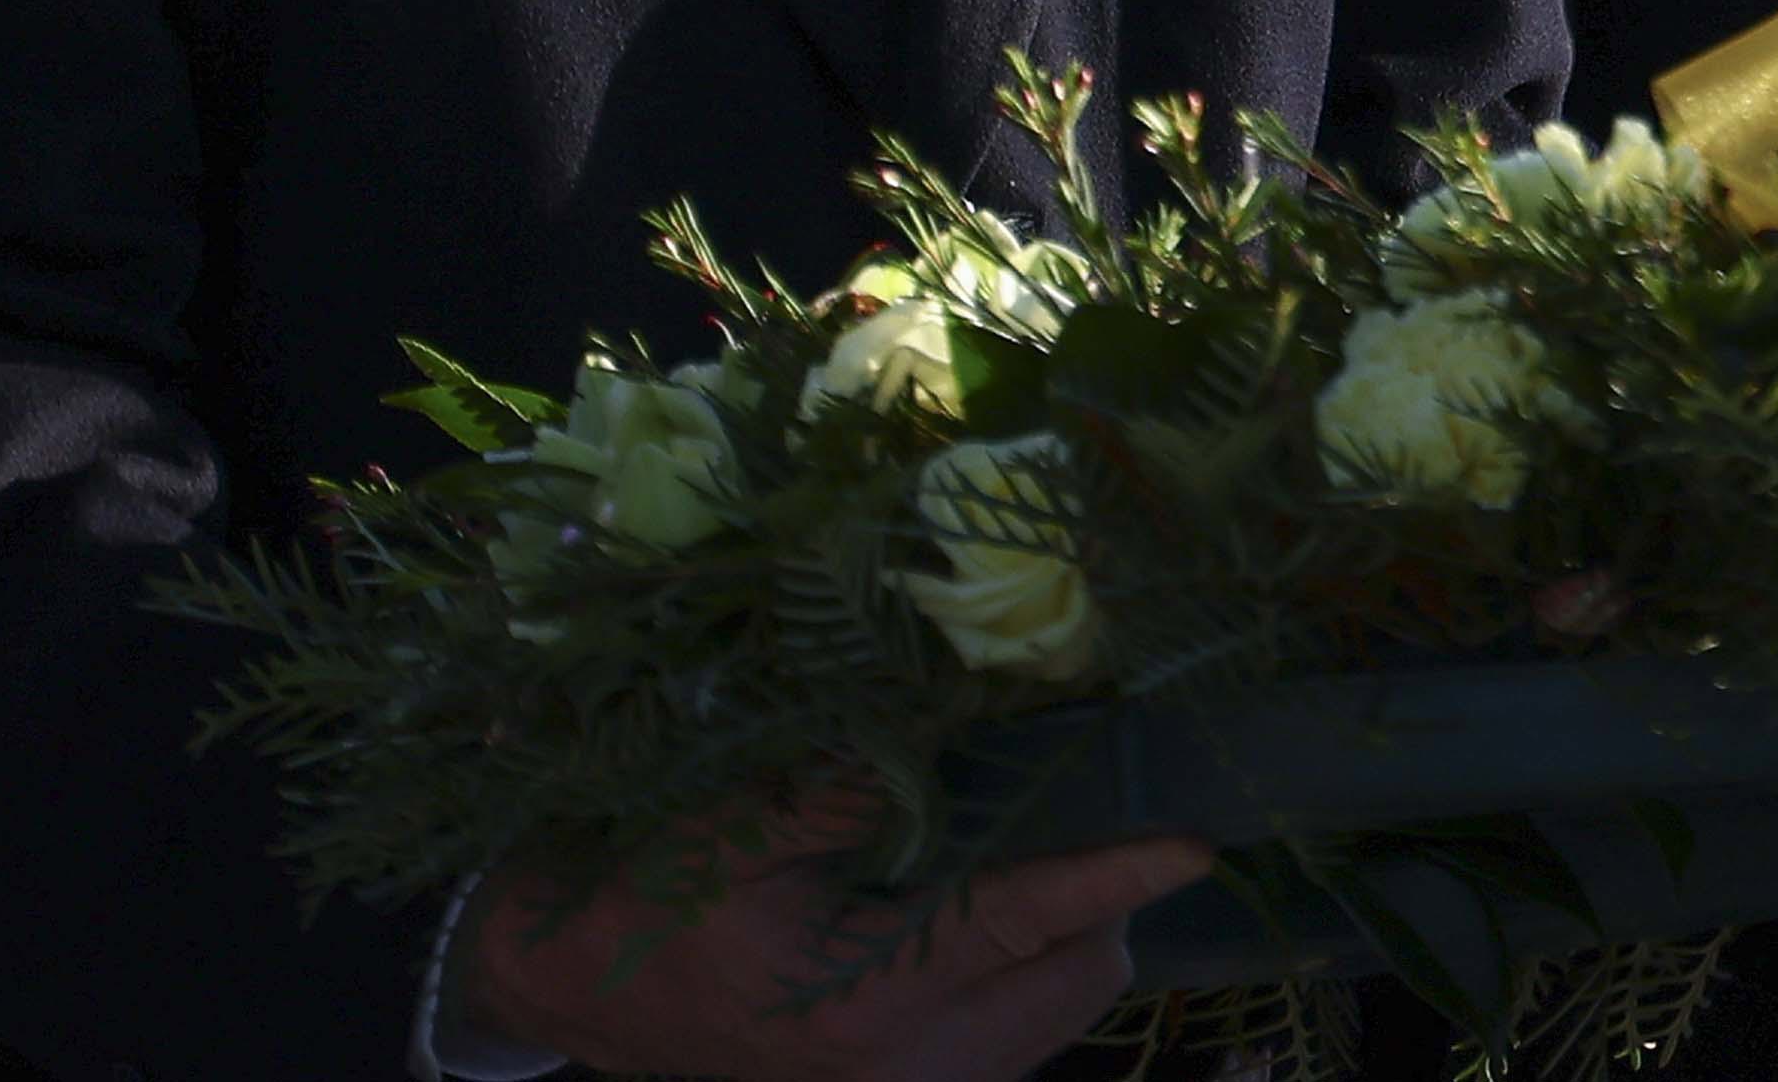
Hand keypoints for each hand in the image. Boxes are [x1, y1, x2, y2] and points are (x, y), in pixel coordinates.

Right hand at [450, 799, 1211, 1081]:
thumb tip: (967, 730)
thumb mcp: (737, 829)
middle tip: (1061, 819)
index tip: (1191, 838)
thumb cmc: (656, 897)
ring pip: (1065, 1012)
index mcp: (862, 1001)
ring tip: (998, 872)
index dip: (1113, 874)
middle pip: (1079, 978)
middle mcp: (909, 1072)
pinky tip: (967, 930)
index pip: (1023, 922)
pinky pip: (1026, 1037)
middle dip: (1094, 900)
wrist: (586, 990)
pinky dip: (1026, 976)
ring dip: (1062, 939)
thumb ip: (849, 792)